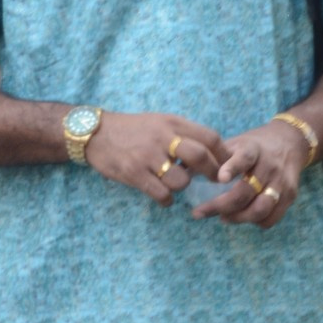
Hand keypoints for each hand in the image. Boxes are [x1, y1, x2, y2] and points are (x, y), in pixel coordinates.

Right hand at [85, 111, 223, 204]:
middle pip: (200, 157)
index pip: (209, 137)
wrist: (95, 133)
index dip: (223, 154)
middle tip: (214, 181)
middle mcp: (162, 138)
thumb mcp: (159, 122)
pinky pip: (161, 194)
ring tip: (175, 184)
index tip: (227, 165)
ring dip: (183, 187)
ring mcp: (147, 156)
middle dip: (212, 173)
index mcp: (172, 123)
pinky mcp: (133, 173)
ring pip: (181, 180)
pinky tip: (163, 197)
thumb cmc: (131, 129)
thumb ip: (183, 134)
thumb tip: (211, 153)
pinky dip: (167, 200)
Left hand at [188, 118, 307, 229]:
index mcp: (253, 149)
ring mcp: (282, 182)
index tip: (220, 178)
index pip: (244, 157)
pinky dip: (256, 222)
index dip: (233, 167)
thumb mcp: (232, 144)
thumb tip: (176, 169)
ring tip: (222, 217)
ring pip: (261, 208)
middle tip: (200, 212)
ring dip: (238, 218)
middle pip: (246, 192)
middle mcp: (269, 165)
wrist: (289, 142)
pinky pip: (272, 217)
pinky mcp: (291, 195)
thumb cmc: (252, 147)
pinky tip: (242, 217)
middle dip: (221, 205)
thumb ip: (208, 157)